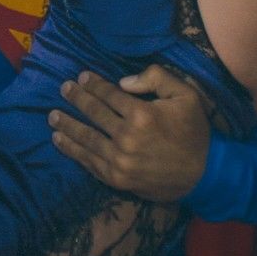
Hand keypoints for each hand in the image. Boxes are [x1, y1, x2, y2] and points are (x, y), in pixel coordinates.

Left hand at [48, 66, 210, 202]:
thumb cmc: (194, 132)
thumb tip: (123, 82)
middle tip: (64, 89)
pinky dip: (73, 151)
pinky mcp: (117, 179)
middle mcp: (127, 137)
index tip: (81, 77)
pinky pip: (89, 161)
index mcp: (142, 114)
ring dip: (67, 126)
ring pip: (86, 138)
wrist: (204, 174)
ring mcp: (119, 160)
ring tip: (52, 116)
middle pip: (93, 113)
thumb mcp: (186, 95)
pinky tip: (60, 141)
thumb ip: (156, 78)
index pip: (108, 94)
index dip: (93, 84)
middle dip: (76, 99)